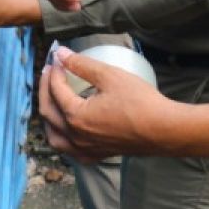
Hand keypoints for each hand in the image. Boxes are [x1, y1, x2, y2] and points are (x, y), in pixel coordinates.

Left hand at [38, 47, 173, 161]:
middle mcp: (76, 136)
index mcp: (76, 117)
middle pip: (48, 112)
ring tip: (50, 99)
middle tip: (50, 71)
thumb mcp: (109, 76)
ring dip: (48, 117)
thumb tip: (61, 53)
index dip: (55, 71)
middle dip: (45, 88)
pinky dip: (61, 137)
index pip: (56, 90)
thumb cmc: (140, 102)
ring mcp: (85, 149)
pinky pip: (69, 150)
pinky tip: (66, 128)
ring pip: (54, 137)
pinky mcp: (96, 155)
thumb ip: (82, 64)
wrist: (163, 130)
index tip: (58, 57)